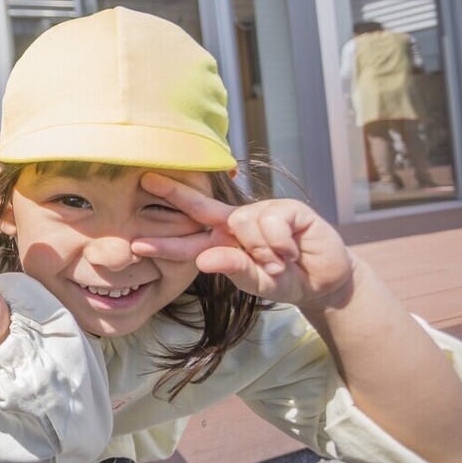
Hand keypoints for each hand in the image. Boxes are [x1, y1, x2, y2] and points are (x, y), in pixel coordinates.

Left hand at [131, 172, 353, 307]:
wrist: (324, 280)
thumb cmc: (284, 278)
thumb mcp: (256, 282)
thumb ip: (233, 270)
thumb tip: (203, 258)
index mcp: (224, 241)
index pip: (189, 240)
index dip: (165, 242)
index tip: (136, 244)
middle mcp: (238, 222)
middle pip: (202, 206)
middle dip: (174, 193)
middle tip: (146, 180)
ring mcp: (262, 212)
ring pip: (244, 223)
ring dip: (262, 251)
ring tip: (279, 263)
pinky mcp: (288, 208)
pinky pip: (271, 222)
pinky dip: (280, 244)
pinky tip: (292, 251)